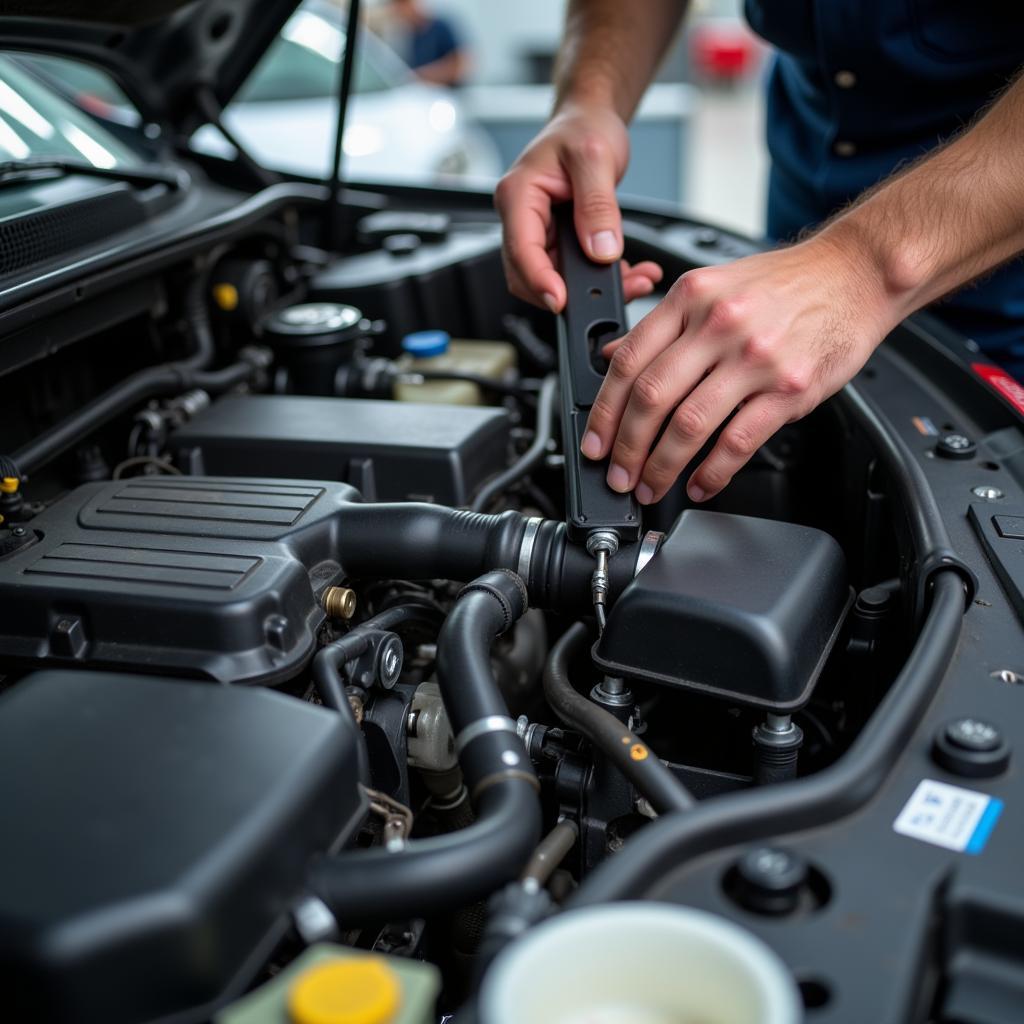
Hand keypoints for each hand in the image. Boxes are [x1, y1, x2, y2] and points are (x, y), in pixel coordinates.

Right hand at [494, 101, 662, 312]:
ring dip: (592, 287)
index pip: (520, 249)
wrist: (591, 119)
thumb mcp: (594, 158)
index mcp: (518, 195)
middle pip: (530, 274)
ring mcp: (539, 232)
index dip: (539, 280)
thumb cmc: (584, 127)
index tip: (561, 300)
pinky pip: (573, 271)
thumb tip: (600, 249)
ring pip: (555, 278)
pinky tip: (629, 272)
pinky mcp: (558, 241)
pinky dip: (602, 277)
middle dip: (569, 291)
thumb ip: (597, 206)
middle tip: (614, 293)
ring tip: (633, 280)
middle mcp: (522, 217)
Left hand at [580, 235, 902, 503]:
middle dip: (626, 448)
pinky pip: (738, 441)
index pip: (628, 360)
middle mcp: (718, 324)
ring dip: (661, 467)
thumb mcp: (712, 286)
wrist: (857, 273)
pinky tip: (700, 484)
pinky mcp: (789, 388)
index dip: (603, 411)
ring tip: (650, 486)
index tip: (595, 442)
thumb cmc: (786, 283)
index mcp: (691, 297)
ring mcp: (754, 357)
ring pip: (688, 425)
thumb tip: (615, 358)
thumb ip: (663, 325)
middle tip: (617, 475)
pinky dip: (712, 472)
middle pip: (651, 398)